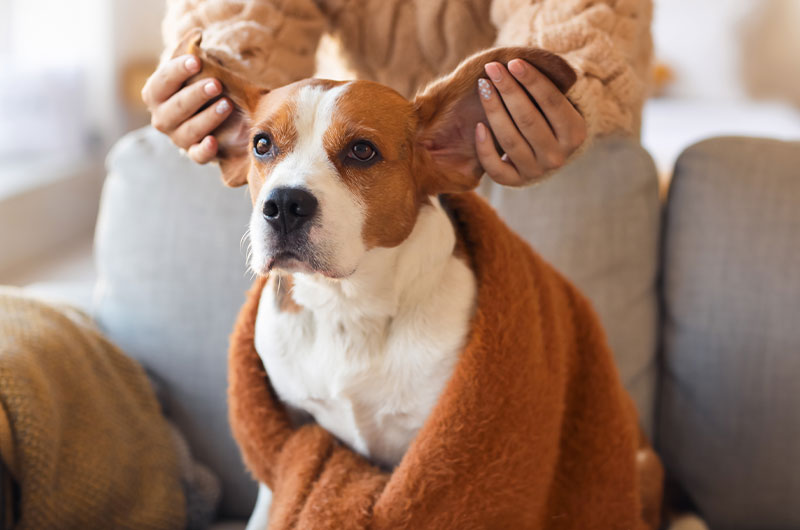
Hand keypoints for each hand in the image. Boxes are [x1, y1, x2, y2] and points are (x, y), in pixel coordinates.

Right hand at [141, 54, 233, 162]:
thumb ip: (191, 50)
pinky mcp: (195, 152)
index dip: (177, 71)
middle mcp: (162, 118)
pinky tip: (213, 141)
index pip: (161, 82)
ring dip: (207, 118)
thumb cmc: (198, 83)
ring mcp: (178, 137)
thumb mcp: (193, 66)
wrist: (210, 108)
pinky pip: (197, 156)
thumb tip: (197, 36)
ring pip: (188, 131)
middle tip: (217, 85)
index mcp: (155, 94)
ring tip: (226, 104)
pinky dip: (204, 150)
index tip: (195, 61)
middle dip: (195, 95)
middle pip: (175, 108)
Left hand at [475, 59, 585, 185]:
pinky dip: (485, 147)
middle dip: (509, 90)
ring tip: (483, 86)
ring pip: (510, 140)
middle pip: (528, 119)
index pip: (553, 103)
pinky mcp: (514, 181)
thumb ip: (543, 87)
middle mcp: (557, 156)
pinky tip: (478, 125)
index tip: (513, 62)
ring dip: (494, 110)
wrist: (544, 154)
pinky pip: (495, 167)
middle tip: (493, 68)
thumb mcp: (555, 104)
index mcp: (574, 134)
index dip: (532, 81)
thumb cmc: (547, 118)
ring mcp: (535, 171)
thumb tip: (519, 62)